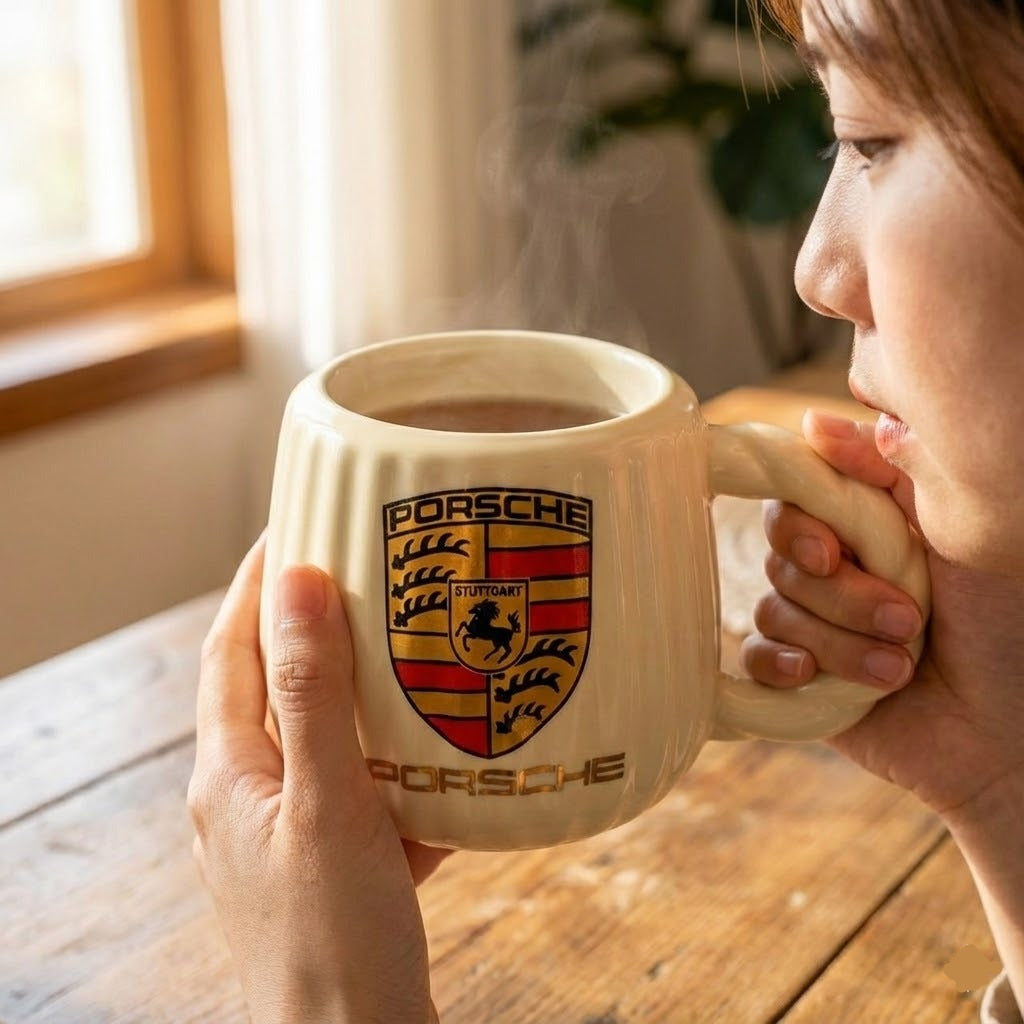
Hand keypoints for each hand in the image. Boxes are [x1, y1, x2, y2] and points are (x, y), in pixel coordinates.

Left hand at [188, 537, 447, 1023]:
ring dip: (366, 692)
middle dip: (315, 626)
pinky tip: (454, 755)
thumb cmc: (333, 942)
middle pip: (278, 688)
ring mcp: (296, 832)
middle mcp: (253, 798)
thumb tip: (298, 585)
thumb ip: (314, 697)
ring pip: (329, 737)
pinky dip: (404, 762)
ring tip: (416, 648)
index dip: (257, 584)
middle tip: (365, 572)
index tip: (294, 525)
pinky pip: (370, 787)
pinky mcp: (338, 862)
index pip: (232, 650)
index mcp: (231, 776)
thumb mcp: (327, 806)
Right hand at [741, 410, 1023, 820]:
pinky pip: (755, 656)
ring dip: (838, 641)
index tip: (835, 552)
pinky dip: (782, 665)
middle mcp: (837, 571)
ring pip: (775, 609)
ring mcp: (815, 624)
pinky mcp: (798, 678)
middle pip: (782, 556)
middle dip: (841, 595)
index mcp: (870, 529)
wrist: (1014, 730)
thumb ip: (888, 470)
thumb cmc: (1007, 622)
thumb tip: (815, 423)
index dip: (801, 523)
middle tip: (908, 619)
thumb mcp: (954, 528)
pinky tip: (817, 679)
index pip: (796, 499)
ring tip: (899, 666)